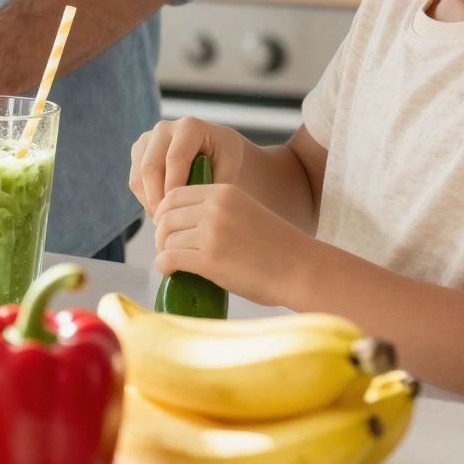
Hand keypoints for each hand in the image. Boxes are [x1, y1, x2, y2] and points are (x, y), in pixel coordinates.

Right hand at [127, 116, 247, 217]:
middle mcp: (164, 128)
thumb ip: (215, 185)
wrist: (215, 147)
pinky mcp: (139, 151)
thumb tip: (198, 207)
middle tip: (167, 224)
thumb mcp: (229, 168)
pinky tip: (161, 211)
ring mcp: (148, 138)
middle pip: (150, 166)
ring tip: (165, 221)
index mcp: (189, 127)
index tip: (179, 213)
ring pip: (138, 176)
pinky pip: (135, 180)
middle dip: (157, 199)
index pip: (175, 159)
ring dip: (149, 202)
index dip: (174, 188)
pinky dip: (145, 199)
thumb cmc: (225, 158)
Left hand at [152, 181, 311, 305]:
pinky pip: (169, 258)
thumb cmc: (277, 249)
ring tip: (172, 262)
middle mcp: (215, 207)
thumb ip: (216, 213)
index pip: (175, 194)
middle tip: (167, 249)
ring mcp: (212, 232)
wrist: (302, 270)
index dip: (165, 212)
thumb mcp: (246, 213)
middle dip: (161, 234)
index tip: (168, 229)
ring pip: (166, 238)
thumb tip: (181, 226)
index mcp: (224, 192)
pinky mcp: (210, 259)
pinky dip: (164, 266)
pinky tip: (171, 271)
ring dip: (163, 251)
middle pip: (166, 216)